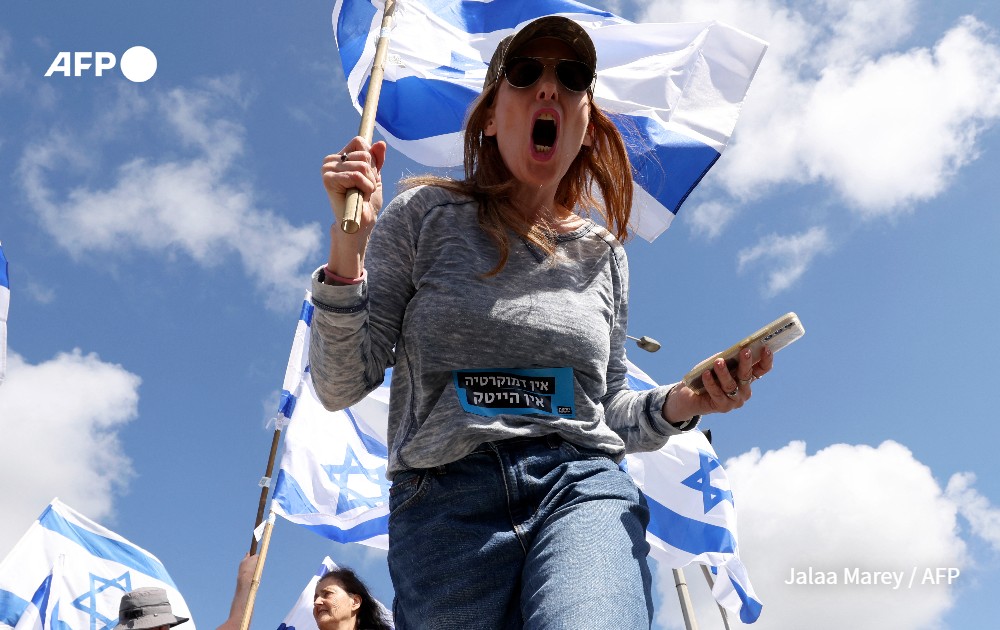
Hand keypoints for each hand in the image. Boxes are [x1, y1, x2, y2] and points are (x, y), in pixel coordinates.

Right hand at [321, 138, 386, 276]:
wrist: (360, 224)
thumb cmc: (366, 202)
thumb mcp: (375, 176)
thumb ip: (377, 159)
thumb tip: (381, 143)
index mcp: (339, 156)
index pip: (360, 143)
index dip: (372, 161)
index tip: (368, 178)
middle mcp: (330, 160)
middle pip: (364, 154)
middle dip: (372, 174)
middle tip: (364, 189)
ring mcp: (327, 169)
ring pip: (362, 165)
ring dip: (369, 183)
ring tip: (361, 193)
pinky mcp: (328, 179)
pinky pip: (356, 176)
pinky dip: (364, 187)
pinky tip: (358, 196)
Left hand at [663, 345, 774, 421]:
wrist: (690, 395)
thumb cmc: (706, 375)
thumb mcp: (717, 364)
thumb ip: (726, 359)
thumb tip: (731, 352)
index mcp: (747, 378)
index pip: (761, 369)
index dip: (766, 360)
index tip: (765, 348)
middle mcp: (745, 390)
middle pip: (747, 375)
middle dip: (746, 363)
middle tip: (744, 351)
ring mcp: (735, 400)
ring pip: (731, 385)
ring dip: (724, 372)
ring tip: (718, 362)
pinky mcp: (723, 407)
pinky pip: (717, 393)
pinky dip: (711, 382)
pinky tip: (706, 374)